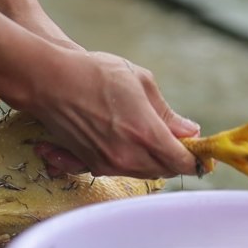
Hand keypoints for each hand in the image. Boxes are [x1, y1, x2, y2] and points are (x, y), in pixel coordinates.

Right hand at [24, 49, 200, 178]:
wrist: (49, 81)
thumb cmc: (95, 74)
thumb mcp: (140, 82)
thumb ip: (167, 113)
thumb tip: (189, 131)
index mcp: (146, 135)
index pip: (183, 161)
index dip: (195, 158)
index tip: (198, 150)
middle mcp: (128, 157)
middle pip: (163, 170)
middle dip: (174, 158)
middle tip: (174, 138)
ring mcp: (107, 164)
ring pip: (142, 172)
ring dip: (151, 160)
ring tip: (147, 135)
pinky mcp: (89, 164)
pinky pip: (117, 171)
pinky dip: (126, 161)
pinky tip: (123, 143)